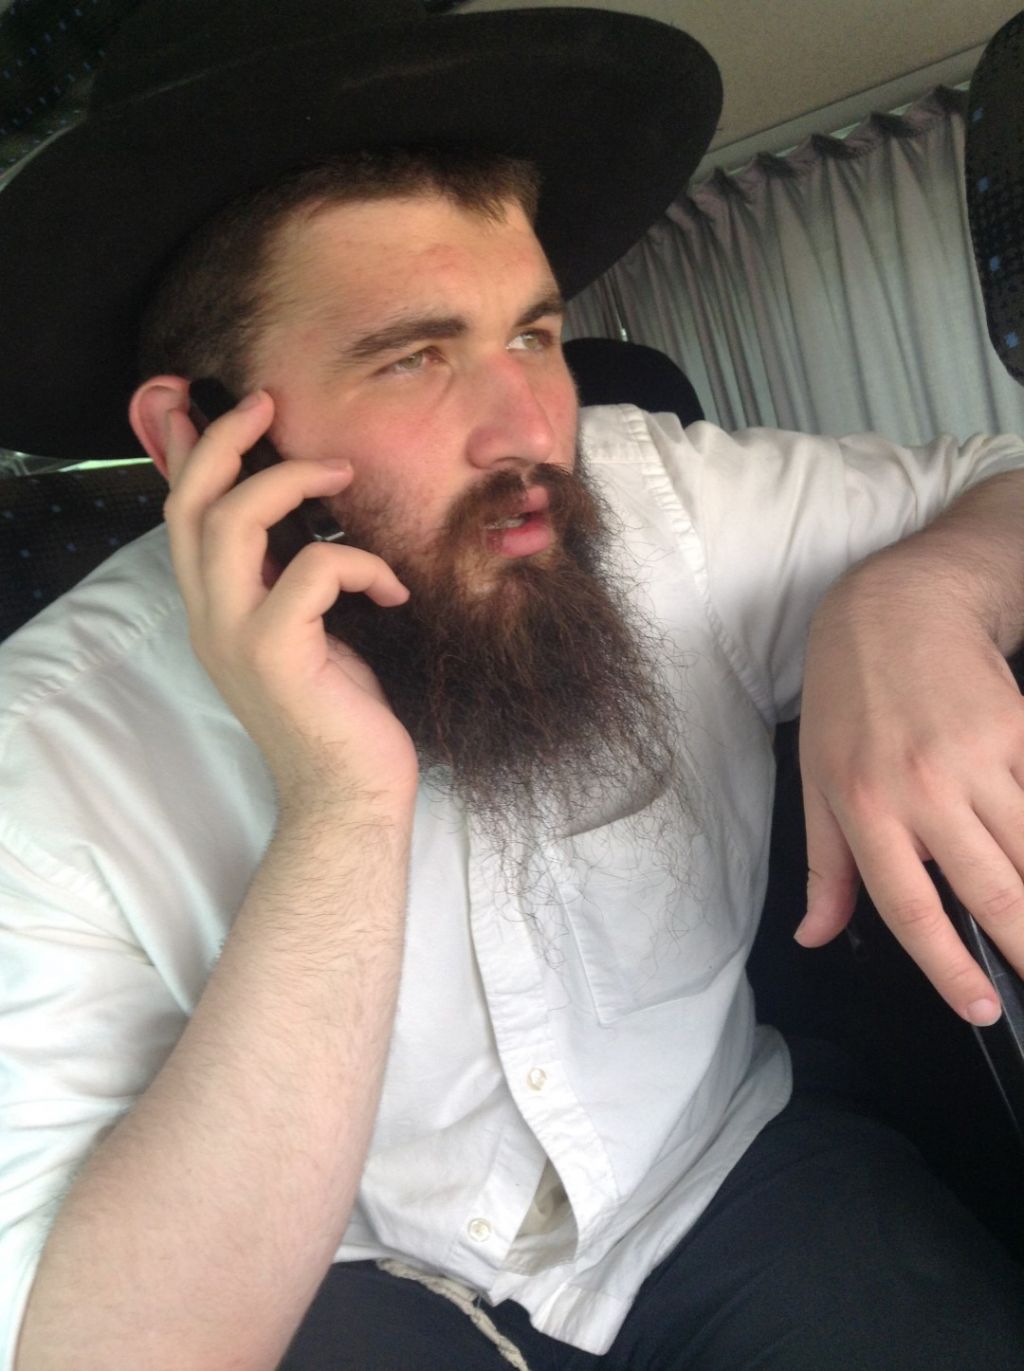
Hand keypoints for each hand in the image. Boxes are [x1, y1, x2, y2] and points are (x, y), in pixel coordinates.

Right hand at [161, 390, 417, 806]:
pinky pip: (313, 568)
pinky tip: (393, 591)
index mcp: (216, 610)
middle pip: (191, 504)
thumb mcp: (308, 633)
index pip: (183, 517)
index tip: (219, 408)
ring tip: (342, 473)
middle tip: (267, 402)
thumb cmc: (340, 713)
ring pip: (235, 521)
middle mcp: (211, 619)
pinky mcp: (276, 652)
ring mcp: (236, 636)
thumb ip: (290, 580)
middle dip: (225, 441)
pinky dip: (361, 564)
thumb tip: (311, 522)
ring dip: (291, 481)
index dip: (195, 455)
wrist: (349, 796)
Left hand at [795, 567, 1023, 1025]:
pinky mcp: (1021, 728)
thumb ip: (824, 866)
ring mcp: (979, 757)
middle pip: (992, 891)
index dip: (950, 969)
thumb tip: (816, 938)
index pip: (910, 908)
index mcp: (864, 807)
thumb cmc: (845, 700)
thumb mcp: (816, 780)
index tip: (982, 1009)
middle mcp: (923, 788)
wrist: (895, 607)